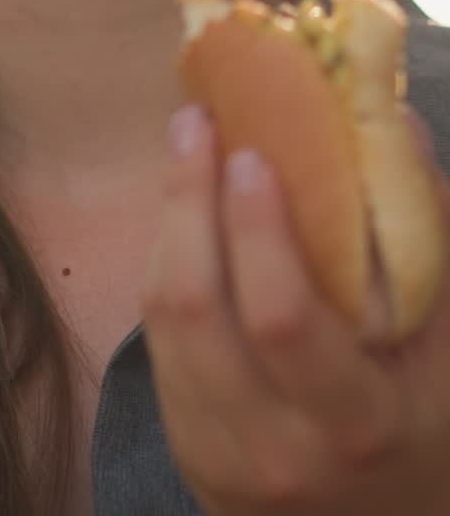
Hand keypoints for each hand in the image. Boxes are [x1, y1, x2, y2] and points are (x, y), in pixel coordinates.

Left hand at [142, 103, 449, 515]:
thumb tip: (395, 124)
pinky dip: (164, 264)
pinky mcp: (186, 446)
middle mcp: (275, 448)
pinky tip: (184, 215)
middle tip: (197, 124)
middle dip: (188, 199)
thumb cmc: (425, 426)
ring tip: (187, 150)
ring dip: (168, 221)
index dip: (258, 229)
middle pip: (199, 307)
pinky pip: (158, 341)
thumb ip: (426, 238)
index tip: (251, 154)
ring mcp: (219, 454)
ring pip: (165, 320)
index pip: (282, 318)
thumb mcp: (448, 348)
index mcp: (354, 424)